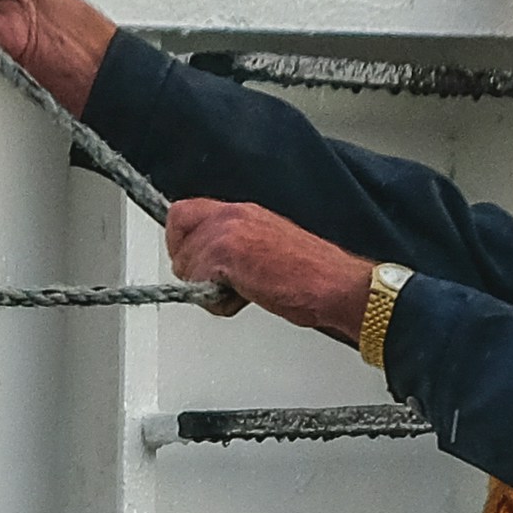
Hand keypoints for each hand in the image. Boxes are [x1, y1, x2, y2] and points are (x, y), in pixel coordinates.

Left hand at [168, 198, 375, 338]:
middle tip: (212, 283)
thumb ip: (236, 245)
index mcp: (242, 210)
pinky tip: (245, 298)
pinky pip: (198, 284)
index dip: (183, 240)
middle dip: (187, 263)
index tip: (197, 263)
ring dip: (205, 288)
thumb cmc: (313, 273)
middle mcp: (231, 214)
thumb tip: (210, 264)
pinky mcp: (226, 254)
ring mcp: (227, 232)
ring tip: (241, 293)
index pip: (184, 212)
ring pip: (185, 263)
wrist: (335, 283)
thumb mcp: (266, 246)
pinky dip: (218, 302)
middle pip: (176, 230)